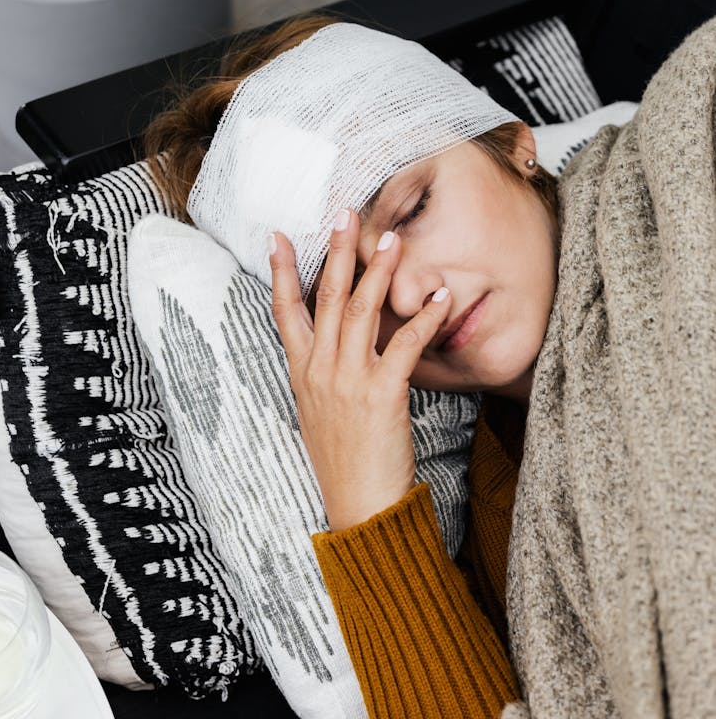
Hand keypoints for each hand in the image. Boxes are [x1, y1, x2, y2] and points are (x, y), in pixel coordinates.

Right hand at [268, 209, 450, 531]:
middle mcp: (320, 369)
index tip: (278, 236)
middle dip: (336, 251)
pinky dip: (423, 316)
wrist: (357, 506)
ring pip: (361, 310)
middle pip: (326, 298)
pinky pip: (404, 344)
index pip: (285, 311)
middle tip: (344, 212)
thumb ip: (324, 373)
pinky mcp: (381, 393)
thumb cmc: (342, 461)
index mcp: (302, 372)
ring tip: (392, 237)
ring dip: (378, 269)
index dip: (282, 272)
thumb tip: (335, 345)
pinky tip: (439, 294)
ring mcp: (347, 379)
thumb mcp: (319, 411)